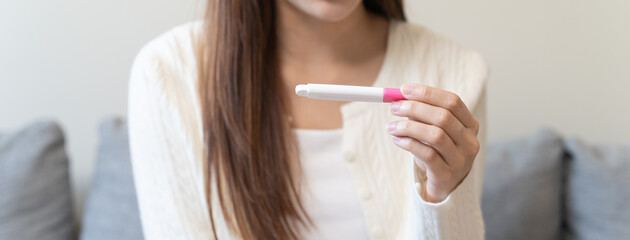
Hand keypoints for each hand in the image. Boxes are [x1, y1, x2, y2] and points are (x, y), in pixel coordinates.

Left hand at [387, 84, 479, 202]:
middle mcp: (470, 141)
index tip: (404, 90)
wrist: (444, 186)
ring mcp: (461, 160)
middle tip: (394, 107)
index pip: (452, 101)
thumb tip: (399, 97)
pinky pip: (427, 155)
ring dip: (409, 127)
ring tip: (392, 127)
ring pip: (435, 135)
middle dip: (415, 108)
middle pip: (443, 117)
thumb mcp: (433, 130)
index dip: (427, 93)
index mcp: (470, 124)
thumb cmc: (437, 151)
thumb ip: (422, 114)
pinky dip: (409, 144)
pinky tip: (397, 140)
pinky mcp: (446, 175)